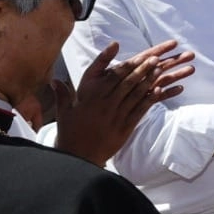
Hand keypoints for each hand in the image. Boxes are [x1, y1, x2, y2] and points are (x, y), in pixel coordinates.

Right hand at [54, 40, 195, 164]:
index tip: (138, 55)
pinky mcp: (125, 127)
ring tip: (160, 69)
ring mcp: (117, 115)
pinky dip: (150, 99)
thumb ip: (62, 94)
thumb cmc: (70, 132)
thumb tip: (53, 80)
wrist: (78, 157)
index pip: (112, 76)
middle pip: (127, 82)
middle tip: (156, 57)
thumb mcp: (64, 112)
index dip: (127, 65)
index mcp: (91, 97)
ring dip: (149, 80)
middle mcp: (105, 104)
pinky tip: (159, 89)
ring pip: (136, 94)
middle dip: (142, 68)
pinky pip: (140, 110)